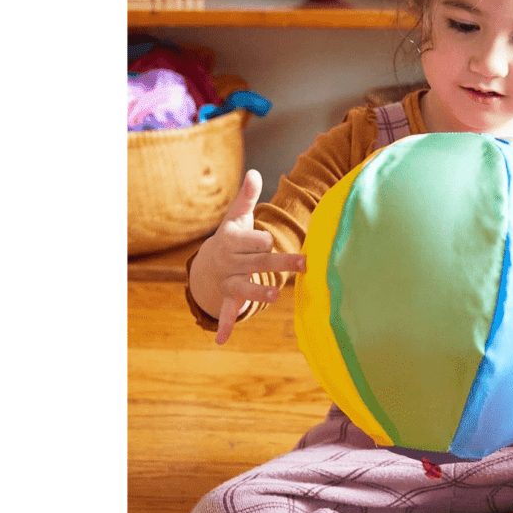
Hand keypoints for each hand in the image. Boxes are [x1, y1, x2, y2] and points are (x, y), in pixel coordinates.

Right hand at [189, 170, 305, 343]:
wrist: (207, 263)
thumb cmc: (232, 237)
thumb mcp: (237, 216)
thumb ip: (247, 196)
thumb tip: (255, 172)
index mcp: (232, 240)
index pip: (256, 240)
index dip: (264, 240)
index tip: (268, 241)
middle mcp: (229, 262)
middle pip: (259, 262)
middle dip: (280, 263)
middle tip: (304, 263)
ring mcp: (228, 281)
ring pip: (246, 287)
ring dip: (258, 292)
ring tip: (275, 295)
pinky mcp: (228, 298)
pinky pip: (226, 312)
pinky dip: (225, 324)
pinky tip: (222, 339)